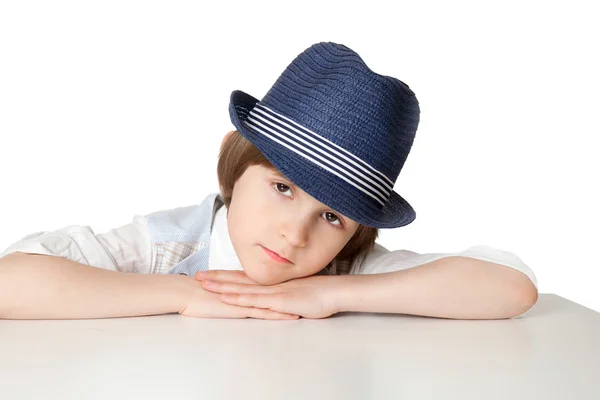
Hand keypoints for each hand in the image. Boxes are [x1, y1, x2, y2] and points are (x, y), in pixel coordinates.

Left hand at [194, 270, 340, 318]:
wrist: (334, 292)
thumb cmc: (318, 293)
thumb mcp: (296, 292)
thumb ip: (282, 293)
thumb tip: (273, 297)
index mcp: (271, 282)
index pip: (243, 277)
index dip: (225, 275)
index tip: (209, 273)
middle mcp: (269, 285)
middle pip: (237, 280)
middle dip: (216, 278)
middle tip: (196, 276)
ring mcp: (272, 292)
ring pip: (241, 288)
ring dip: (221, 286)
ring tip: (203, 284)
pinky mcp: (278, 301)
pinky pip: (254, 300)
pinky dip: (239, 298)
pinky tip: (226, 297)